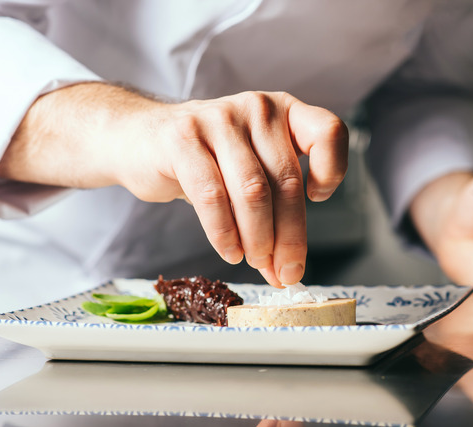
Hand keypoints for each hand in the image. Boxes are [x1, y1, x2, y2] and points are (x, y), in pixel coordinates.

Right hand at [0, 84, 348, 286]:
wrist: (139, 139)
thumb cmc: (205, 160)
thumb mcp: (249, 168)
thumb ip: (274, 207)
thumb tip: (288, 268)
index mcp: (283, 110)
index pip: (328, 131)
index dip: (333, 170)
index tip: (317, 199)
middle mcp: (257, 108)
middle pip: (286, 180)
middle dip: (290, 236)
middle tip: (287, 272)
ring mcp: (219, 119)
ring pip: (252, 191)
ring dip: (259, 239)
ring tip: (257, 263)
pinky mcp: (183, 139)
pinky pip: (212, 196)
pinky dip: (224, 233)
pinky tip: (229, 251)